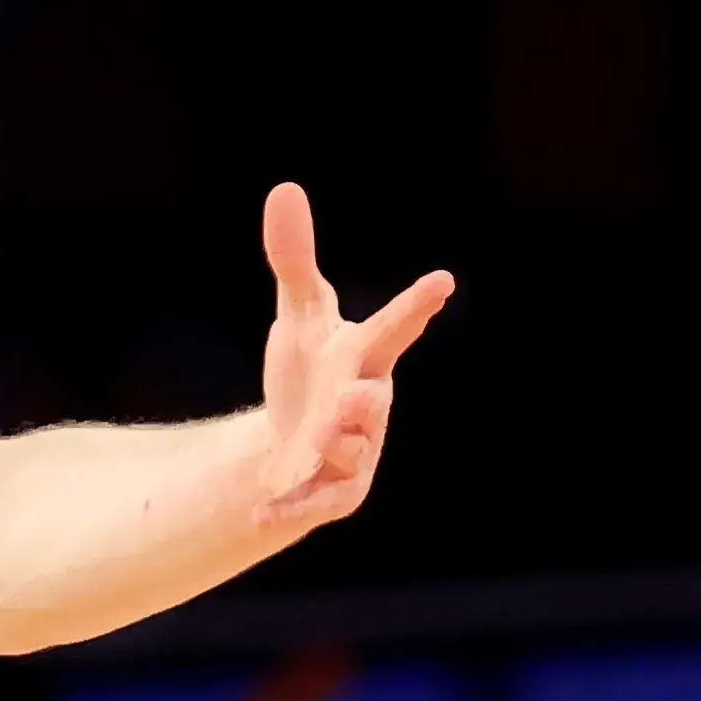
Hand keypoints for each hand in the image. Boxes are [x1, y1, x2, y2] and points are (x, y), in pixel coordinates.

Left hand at [255, 183, 452, 531]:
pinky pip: (316, 500)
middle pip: (374, 399)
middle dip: (367, 400)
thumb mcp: (299, 313)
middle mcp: (366, 404)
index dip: (416, 305)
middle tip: (358, 391)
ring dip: (338, 445)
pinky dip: (290, 505)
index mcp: (363, 355)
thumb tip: (284, 188)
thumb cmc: (308, 371)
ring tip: (317, 438)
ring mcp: (355, 451)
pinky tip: (259, 511)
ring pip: (353, 450)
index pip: (395, 325)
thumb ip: (294, 258)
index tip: (442, 281)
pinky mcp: (334, 490)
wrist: (290, 442)